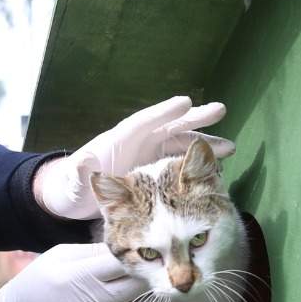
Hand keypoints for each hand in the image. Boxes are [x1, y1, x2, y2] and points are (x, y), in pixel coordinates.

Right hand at [0, 243, 163, 301]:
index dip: (144, 251)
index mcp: (81, 275)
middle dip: (159, 272)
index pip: (123, 260)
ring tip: (178, 285)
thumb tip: (128, 245)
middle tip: (178, 261)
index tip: (158, 242)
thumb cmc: (39, 282)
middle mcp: (95, 301)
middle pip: (138, 284)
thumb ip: (93, 251)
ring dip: (164, 299)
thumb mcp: (59, 256)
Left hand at [33, 96, 236, 219]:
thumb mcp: (73, 182)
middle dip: (193, 119)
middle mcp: (139, 143)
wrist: (76, 200)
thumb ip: (80, 173)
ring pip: (181, 145)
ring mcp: (150, 156)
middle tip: (220, 110)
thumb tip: (82, 164)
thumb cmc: (72, 187)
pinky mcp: (156, 172)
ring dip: (204, 145)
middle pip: (170, 126)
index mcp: (120, 140)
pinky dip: (198, 164)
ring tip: (229, 147)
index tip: (185, 102)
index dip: (163, 112)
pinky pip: (181, 163)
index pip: (144, 122)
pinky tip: (217, 168)